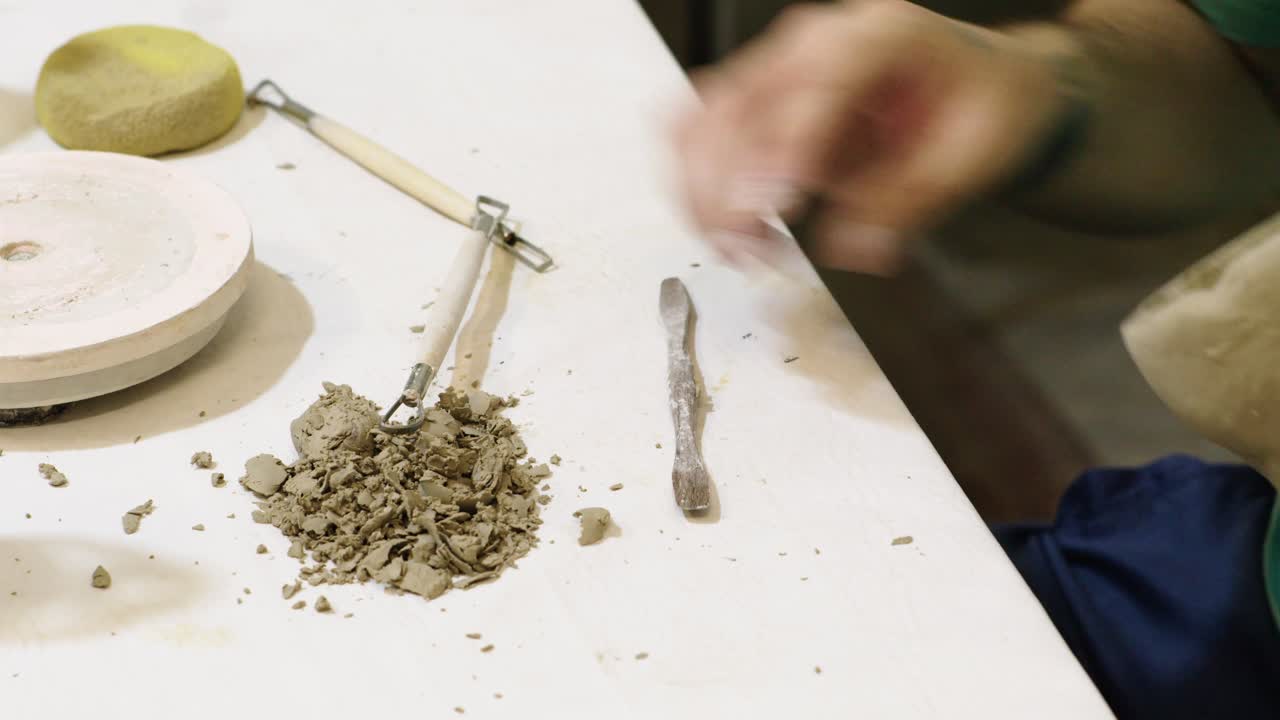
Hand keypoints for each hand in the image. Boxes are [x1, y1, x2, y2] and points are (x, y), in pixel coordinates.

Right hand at [672, 0, 1077, 273]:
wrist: (981, 85)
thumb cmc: (980, 107)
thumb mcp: (970, 159)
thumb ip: (907, 201)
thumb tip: (849, 248)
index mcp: (880, 36)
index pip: (818, 84)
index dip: (786, 146)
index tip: (770, 207)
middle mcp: (814, 40)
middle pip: (742, 100)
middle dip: (730, 185)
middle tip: (747, 252)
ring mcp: (776, 64)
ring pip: (706, 117)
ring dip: (705, 191)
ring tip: (736, 249)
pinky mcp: (754, 97)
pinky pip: (700, 129)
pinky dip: (697, 182)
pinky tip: (720, 225)